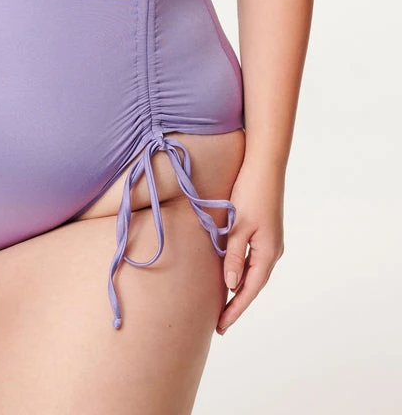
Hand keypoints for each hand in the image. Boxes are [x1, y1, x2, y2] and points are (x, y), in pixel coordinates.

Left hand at [216, 162, 284, 334]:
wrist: (265, 165)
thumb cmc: (251, 192)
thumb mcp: (239, 226)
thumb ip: (234, 256)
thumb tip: (230, 285)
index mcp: (268, 253)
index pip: (250, 290)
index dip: (235, 309)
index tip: (221, 326)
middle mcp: (272, 251)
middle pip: (253, 285)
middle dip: (236, 303)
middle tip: (219, 322)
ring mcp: (270, 241)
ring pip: (252, 272)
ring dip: (238, 288)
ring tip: (222, 304)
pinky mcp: (265, 231)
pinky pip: (252, 259)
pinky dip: (241, 271)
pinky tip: (229, 274)